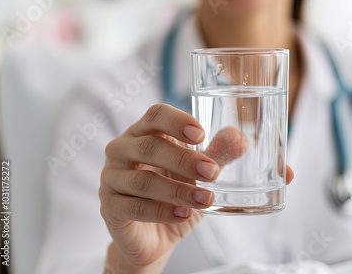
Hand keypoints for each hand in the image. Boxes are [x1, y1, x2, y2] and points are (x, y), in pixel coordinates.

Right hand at [99, 104, 293, 272]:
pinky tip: (183, 215)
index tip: (201, 134)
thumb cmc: (174, 196)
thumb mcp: (198, 176)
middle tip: (212, 172)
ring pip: (142, 180)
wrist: (152, 237)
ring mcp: (111, 178)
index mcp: (144, 134)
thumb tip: (241, 139)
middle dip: (184, 159)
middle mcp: (123, 150)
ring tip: (205, 199)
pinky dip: (160, 211)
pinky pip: (132, 207)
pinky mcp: (109, 207)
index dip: (176, 121)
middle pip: (149, 146)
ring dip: (177, 190)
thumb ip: (216, 155)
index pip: (155, 115)